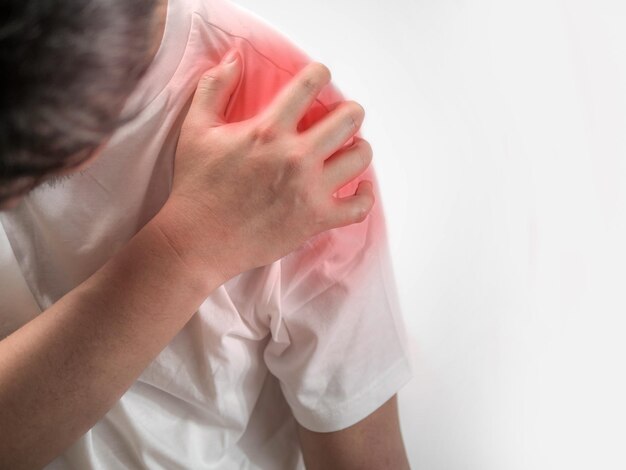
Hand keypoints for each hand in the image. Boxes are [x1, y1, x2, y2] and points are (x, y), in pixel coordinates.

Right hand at [158, 49, 373, 281]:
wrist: (198, 241)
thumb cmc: (196, 186)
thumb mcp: (195, 129)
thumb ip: (213, 87)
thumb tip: (234, 58)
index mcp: (269, 130)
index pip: (310, 85)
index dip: (320, 74)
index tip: (320, 77)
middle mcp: (296, 156)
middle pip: (348, 119)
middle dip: (349, 111)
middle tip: (342, 115)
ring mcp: (310, 189)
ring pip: (360, 158)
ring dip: (359, 147)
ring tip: (351, 147)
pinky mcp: (316, 219)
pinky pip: (358, 207)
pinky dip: (365, 196)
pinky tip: (361, 188)